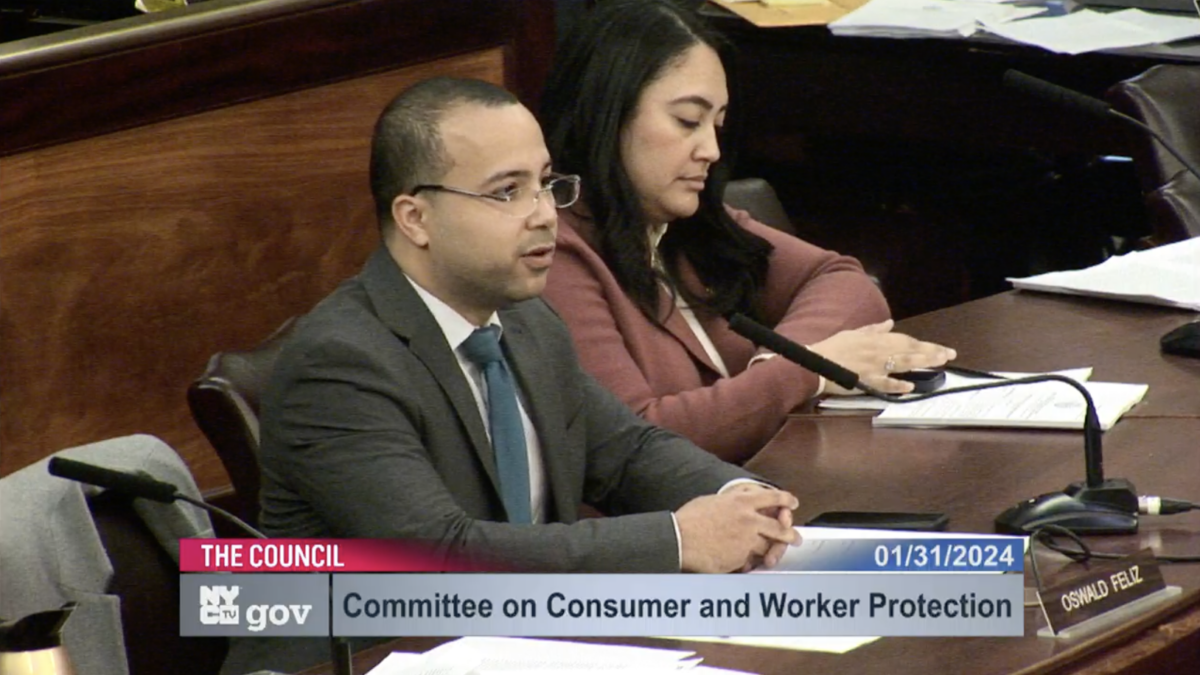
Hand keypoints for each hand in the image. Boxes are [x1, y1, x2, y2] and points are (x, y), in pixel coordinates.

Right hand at [676, 487, 798, 572]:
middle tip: (796, 537)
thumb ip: (732, 501)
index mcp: (741, 501)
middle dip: (790, 533)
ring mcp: (747, 540)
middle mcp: (749, 520)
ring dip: (772, 552)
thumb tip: (740, 502)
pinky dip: (750, 563)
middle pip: (779, 527)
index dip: (786, 500)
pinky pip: (751, 561)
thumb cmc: (690, 519)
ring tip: (774, 557)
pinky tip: (747, 565)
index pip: (772, 497)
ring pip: (768, 547)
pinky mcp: (741, 558)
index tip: (792, 503)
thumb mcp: (713, 500)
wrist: (679, 539)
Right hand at [808, 320, 955, 394]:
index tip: (942, 348)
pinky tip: (910, 387)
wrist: (814, 362)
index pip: (905, 340)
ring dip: (921, 363)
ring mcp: (873, 367)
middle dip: (931, 352)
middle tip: (949, 355)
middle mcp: (878, 351)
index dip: (924, 344)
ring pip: (902, 363)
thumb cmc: (832, 347)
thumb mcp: (853, 333)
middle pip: (909, 350)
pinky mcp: (865, 381)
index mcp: (875, 340)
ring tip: (939, 364)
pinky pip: (884, 383)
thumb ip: (873, 329)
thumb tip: (889, 323)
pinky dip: (897, 385)